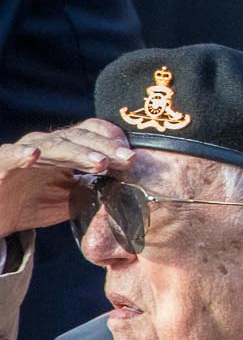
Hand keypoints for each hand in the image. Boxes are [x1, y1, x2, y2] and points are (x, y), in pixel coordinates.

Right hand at [0, 120, 133, 237]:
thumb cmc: (31, 204)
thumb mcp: (68, 201)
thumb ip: (92, 192)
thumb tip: (123, 189)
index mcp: (66, 150)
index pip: (95, 136)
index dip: (114, 143)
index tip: (133, 158)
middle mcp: (48, 145)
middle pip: (81, 138)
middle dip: (106, 147)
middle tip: (127, 158)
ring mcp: (24, 151)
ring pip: (54, 145)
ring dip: (77, 151)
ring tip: (98, 161)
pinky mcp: (0, 164)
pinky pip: (10, 155)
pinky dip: (21, 154)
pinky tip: (33, 156)